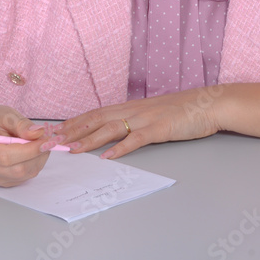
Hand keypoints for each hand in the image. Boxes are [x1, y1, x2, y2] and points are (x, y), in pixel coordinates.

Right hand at [0, 104, 56, 186]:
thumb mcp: (6, 114)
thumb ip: (21, 124)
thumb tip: (37, 133)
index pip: (7, 157)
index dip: (31, 150)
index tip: (48, 140)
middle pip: (18, 169)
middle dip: (38, 155)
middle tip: (48, 141)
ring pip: (23, 175)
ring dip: (38, 160)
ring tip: (41, 144)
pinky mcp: (0, 181)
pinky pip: (23, 178)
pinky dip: (33, 165)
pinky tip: (34, 153)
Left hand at [54, 87, 220, 158]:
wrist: (208, 103)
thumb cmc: (180, 110)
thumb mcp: (150, 113)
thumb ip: (132, 119)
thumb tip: (114, 129)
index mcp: (128, 107)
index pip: (94, 114)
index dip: (73, 122)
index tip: (54, 130)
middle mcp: (132, 110)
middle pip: (95, 119)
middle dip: (71, 130)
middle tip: (51, 140)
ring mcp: (145, 118)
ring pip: (110, 128)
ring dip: (89, 139)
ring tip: (71, 149)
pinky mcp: (159, 128)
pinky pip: (136, 139)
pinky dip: (120, 148)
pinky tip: (107, 156)